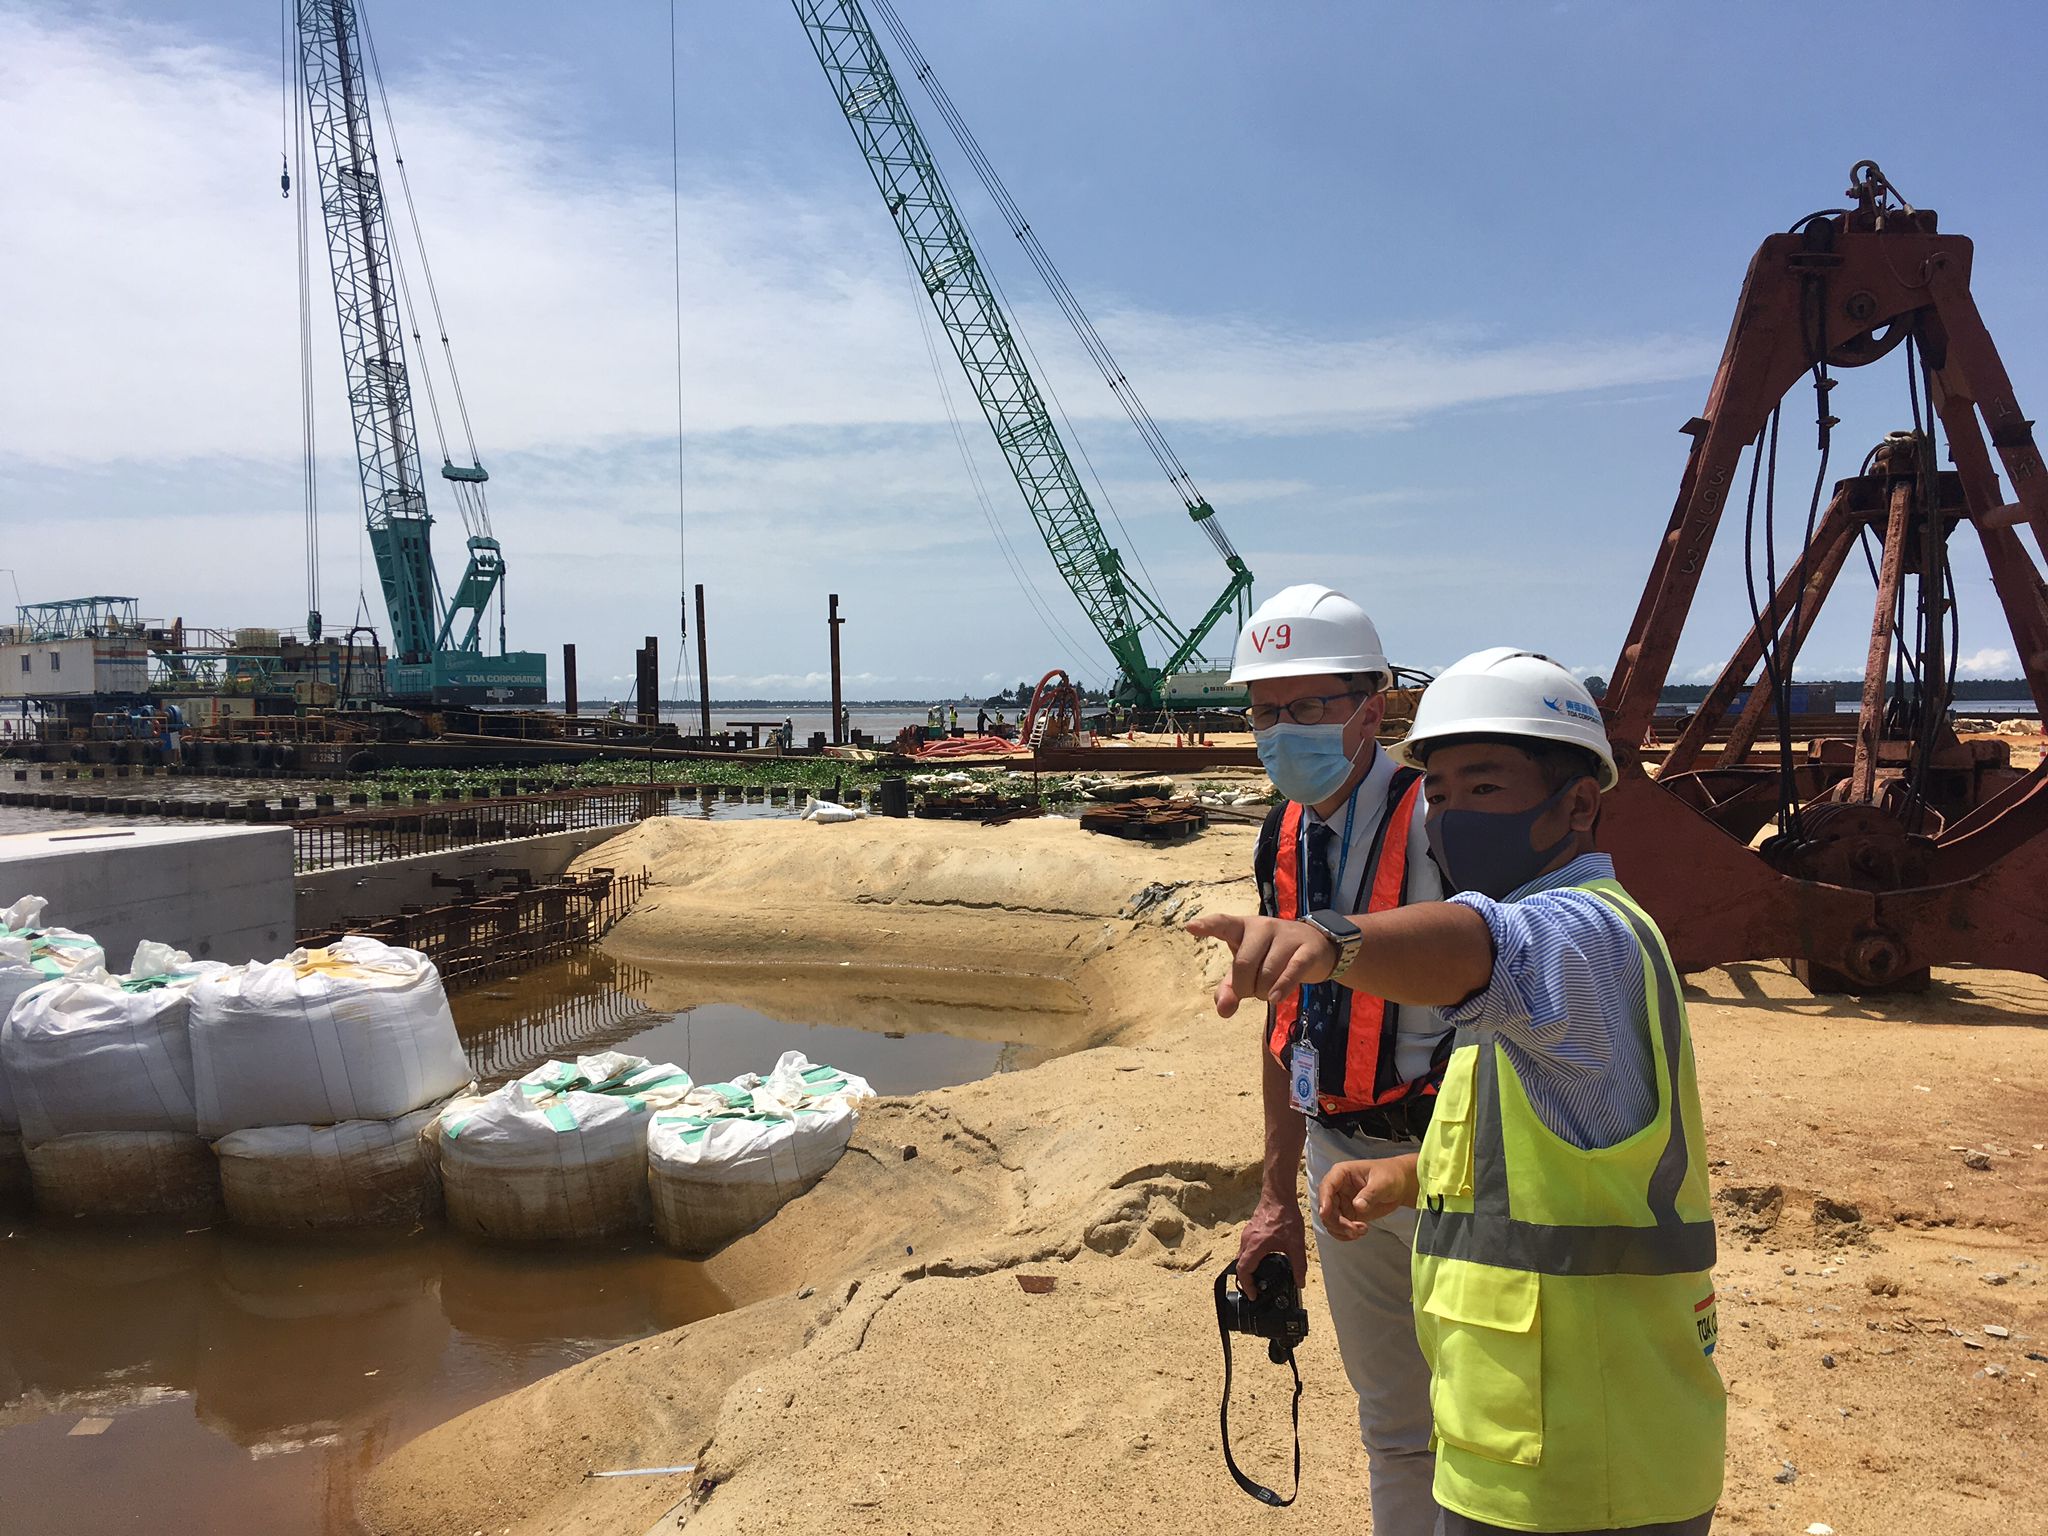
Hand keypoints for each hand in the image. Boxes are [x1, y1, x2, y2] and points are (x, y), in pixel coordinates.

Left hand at [1186, 913, 1337, 1018]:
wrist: (1317, 947)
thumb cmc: (1272, 957)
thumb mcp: (1247, 970)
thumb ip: (1230, 989)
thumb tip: (1224, 1010)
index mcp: (1242, 928)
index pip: (1222, 923)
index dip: (1207, 926)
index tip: (1190, 927)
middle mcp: (1262, 927)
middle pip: (1243, 964)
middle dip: (1244, 987)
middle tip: (1253, 991)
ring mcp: (1285, 936)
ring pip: (1266, 973)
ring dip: (1264, 992)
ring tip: (1269, 991)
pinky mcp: (1306, 950)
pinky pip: (1290, 973)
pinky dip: (1280, 989)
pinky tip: (1275, 998)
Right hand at [1235, 1195, 1306, 1298]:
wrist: (1279, 1195)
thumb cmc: (1285, 1216)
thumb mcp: (1296, 1244)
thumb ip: (1299, 1265)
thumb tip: (1300, 1282)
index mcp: (1255, 1246)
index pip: (1243, 1271)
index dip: (1247, 1286)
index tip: (1253, 1295)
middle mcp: (1247, 1241)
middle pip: (1239, 1266)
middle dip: (1245, 1280)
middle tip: (1255, 1290)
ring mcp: (1247, 1234)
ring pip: (1241, 1256)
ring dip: (1247, 1269)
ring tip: (1259, 1278)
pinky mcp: (1250, 1230)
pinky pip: (1245, 1248)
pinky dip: (1250, 1259)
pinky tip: (1262, 1259)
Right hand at [1316, 1155, 1419, 1241]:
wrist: (1399, 1185)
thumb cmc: (1390, 1176)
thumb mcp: (1383, 1182)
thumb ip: (1370, 1193)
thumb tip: (1357, 1206)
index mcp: (1342, 1173)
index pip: (1327, 1186)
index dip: (1324, 1200)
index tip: (1325, 1214)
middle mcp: (1338, 1188)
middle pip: (1327, 1207)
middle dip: (1337, 1222)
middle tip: (1354, 1229)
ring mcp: (1341, 1202)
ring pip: (1330, 1220)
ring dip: (1342, 1230)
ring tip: (1362, 1230)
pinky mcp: (1347, 1214)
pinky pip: (1338, 1227)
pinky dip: (1345, 1234)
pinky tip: (1359, 1233)